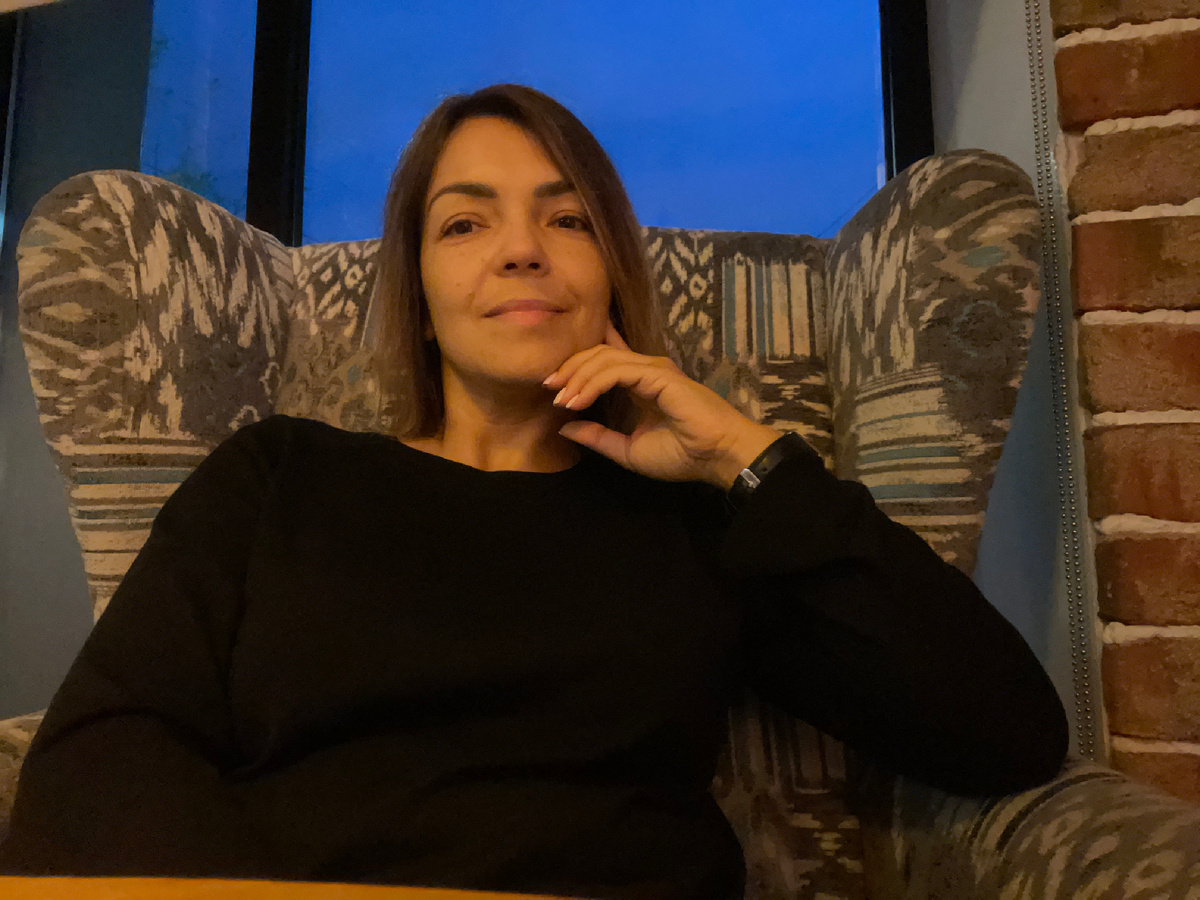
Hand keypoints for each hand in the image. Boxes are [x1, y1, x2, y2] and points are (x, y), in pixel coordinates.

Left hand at [544, 321, 784, 488]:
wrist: (716, 457)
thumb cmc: (682, 456)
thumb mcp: (628, 450)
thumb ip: (598, 437)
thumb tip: (564, 426)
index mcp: (640, 384)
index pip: (606, 359)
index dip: (577, 365)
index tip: (553, 386)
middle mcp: (646, 371)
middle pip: (598, 354)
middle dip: (570, 367)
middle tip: (548, 386)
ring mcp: (652, 369)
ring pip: (603, 359)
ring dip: (577, 376)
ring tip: (561, 397)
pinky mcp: (657, 374)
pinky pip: (616, 371)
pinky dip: (592, 383)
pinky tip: (577, 400)